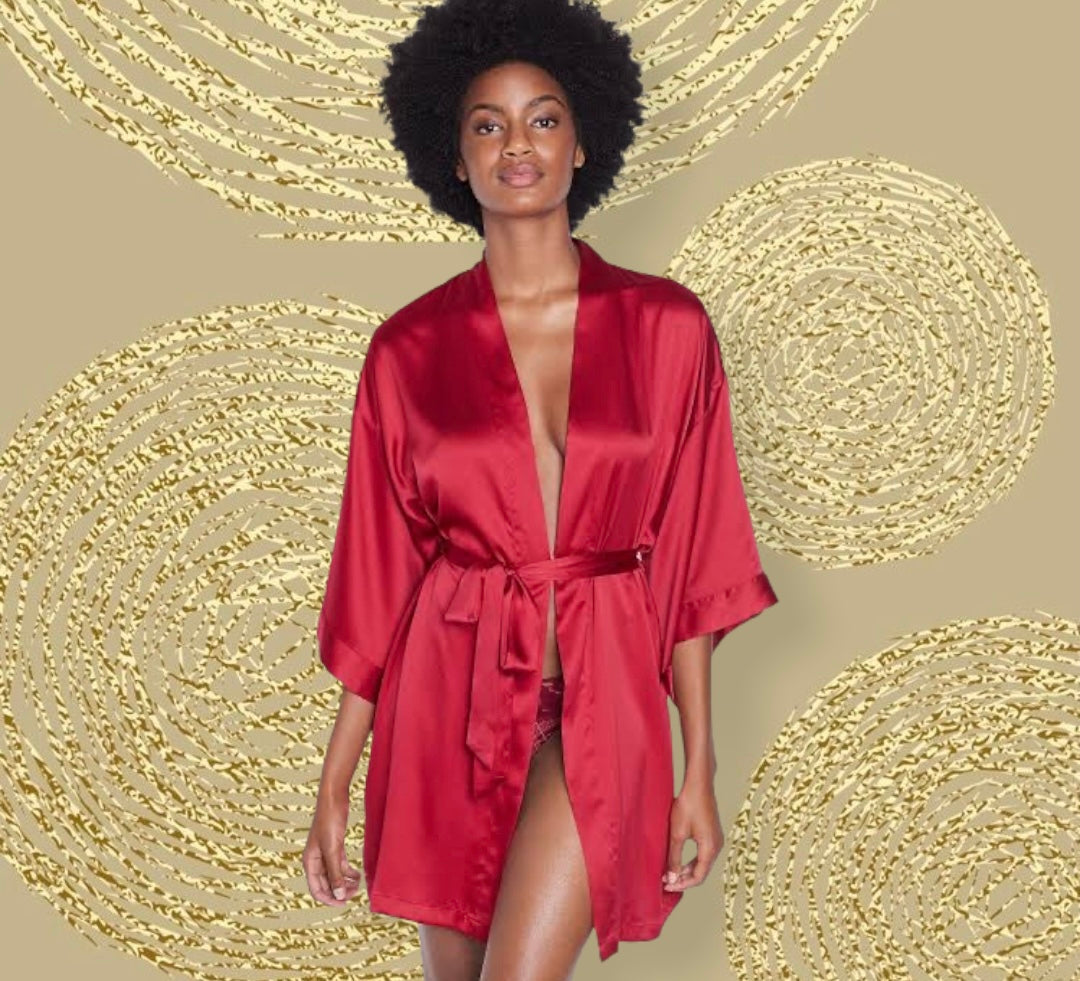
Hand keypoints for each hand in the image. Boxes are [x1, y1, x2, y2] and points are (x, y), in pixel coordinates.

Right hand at [303, 791, 361, 905]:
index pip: (316, 889)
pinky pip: (340, 865)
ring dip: (345, 882)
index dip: (329, 899)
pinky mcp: (335, 846)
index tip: (344, 903)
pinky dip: (348, 872)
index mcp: (310, 862)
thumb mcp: (333, 849)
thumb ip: (335, 873)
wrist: (334, 798)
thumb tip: (338, 895)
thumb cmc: (329, 821)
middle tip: (355, 893)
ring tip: (358, 884)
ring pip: (335, 875)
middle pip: (326, 884)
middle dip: (339, 891)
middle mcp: (316, 860)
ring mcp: (325, 853)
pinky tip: (358, 875)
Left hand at [662, 776, 723, 891]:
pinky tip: (679, 858)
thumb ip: (674, 858)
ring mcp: (716, 839)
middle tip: (667, 881)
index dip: (682, 884)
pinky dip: (692, 860)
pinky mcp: (712, 833)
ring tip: (670, 872)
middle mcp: (717, 846)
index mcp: (710, 849)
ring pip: (702, 863)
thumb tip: (672, 877)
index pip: (698, 877)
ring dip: (687, 869)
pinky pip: (703, 853)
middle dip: (684, 878)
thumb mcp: (677, 834)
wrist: (699, 784)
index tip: (667, 885)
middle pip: (701, 871)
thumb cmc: (688, 806)